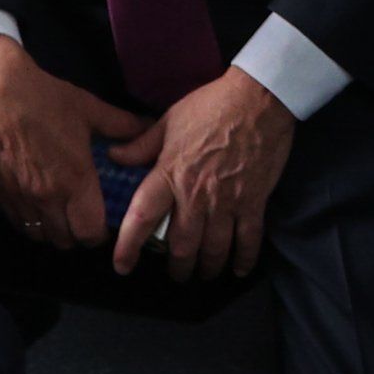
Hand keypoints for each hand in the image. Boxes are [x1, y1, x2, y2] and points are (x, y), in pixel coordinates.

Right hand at [0, 33, 144, 246]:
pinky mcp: (1, 193)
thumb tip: (150, 127)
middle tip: (85, 219)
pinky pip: (19, 225)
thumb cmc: (47, 99)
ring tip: (63, 217)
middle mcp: (48, 196)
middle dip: (79, 236)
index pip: (90, 232)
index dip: (100, 234)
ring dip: (55, 233)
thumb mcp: (90, 109)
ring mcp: (22, 197)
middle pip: (66, 241)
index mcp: (75, 179)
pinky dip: (32, 225)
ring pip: (41, 236)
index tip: (104, 223)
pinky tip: (39, 210)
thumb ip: (123, 125)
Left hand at [110, 66, 295, 280]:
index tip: (122, 266)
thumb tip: (114, 156)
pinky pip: (248, 239)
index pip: (143, 217)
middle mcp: (196, 195)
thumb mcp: (169, 121)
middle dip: (177, 268)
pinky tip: (239, 270)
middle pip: (181, 245)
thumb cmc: (211, 106)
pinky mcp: (254, 201)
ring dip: (207, 268)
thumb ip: (142, 145)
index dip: (129, 246)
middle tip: (176, 275)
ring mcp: (227, 201)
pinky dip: (244, 259)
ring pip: (214, 249)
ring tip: (204, 275)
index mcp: (170, 174)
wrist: (259, 99)